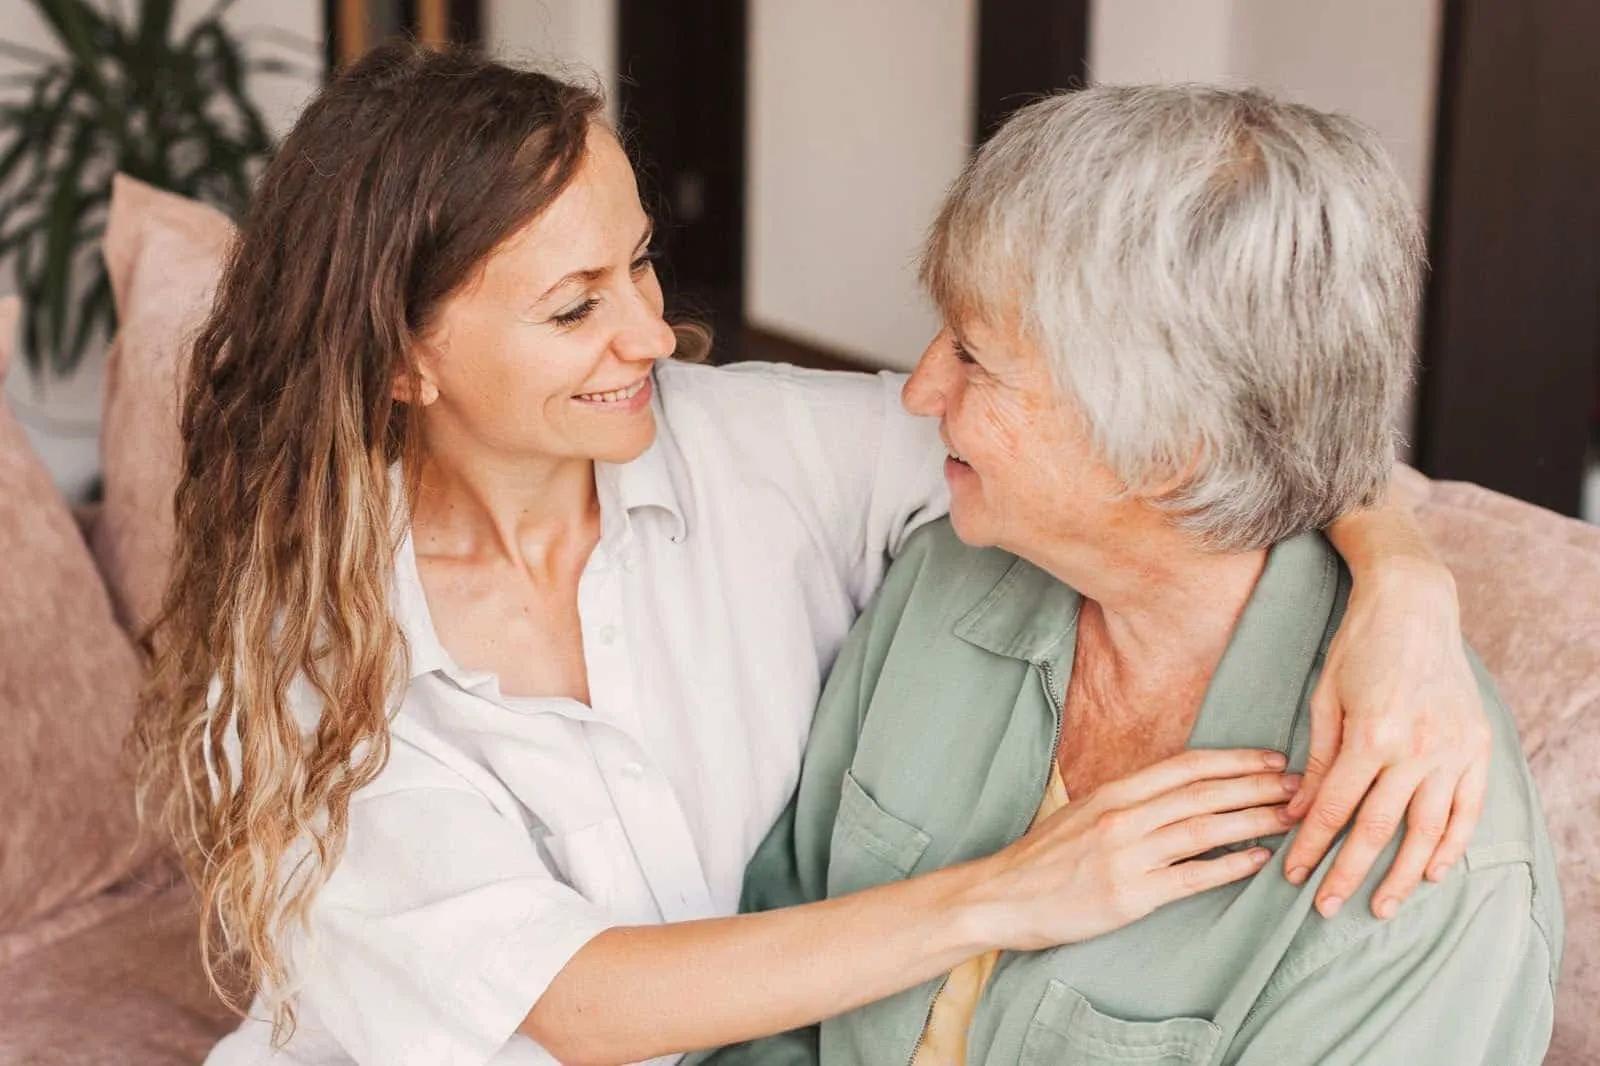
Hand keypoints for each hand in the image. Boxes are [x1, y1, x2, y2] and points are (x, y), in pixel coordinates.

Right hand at [972, 748, 1297, 951]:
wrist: (1001, 896)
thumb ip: (1128, 802)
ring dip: (1254, 821)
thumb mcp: (1083, 813)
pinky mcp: (1131, 895)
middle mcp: (1124, 816)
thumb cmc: (1043, 858)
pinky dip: (1229, 865)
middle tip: (1301, 784)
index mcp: (1115, 792)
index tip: (1273, 759)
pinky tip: (1258, 860)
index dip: (1235, 760)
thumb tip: (1177, 795)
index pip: (1187, 766)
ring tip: (1292, 818)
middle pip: (1204, 793)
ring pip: (1205, 829)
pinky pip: (1191, 876)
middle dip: (1258, 786)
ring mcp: (1128, 855)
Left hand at [1282, 559, 1490, 919]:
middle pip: (1378, 829)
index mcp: (1371, 735)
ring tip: (1381, 907)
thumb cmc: (1359, 647)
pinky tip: (1432, 872)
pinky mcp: (1476, 747)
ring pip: (1426, 830)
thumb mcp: (1325, 699)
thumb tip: (1299, 813)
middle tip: (1326, 908)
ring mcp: (1452, 750)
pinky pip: (1467, 809)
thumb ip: (1317, 760)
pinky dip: (1451, 844)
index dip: (1312, 847)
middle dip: (1348, 873)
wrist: (1415, 606)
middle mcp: (1416, 749)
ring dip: (1402, 874)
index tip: (1294, 875)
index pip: (1336, 809)